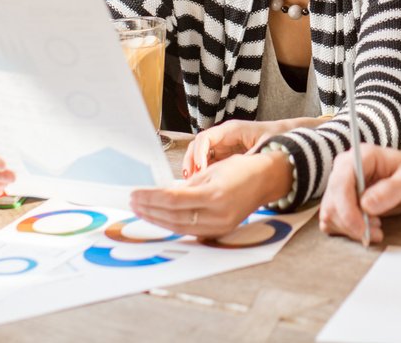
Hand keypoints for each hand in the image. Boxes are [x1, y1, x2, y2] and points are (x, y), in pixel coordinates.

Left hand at [130, 151, 291, 238]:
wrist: (267, 179)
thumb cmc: (242, 169)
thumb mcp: (212, 170)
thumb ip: (187, 184)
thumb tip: (162, 193)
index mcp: (214, 194)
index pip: (172, 199)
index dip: (150, 197)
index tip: (135, 193)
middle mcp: (217, 213)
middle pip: (173, 216)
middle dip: (149, 209)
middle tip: (133, 202)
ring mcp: (220, 225)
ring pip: (179, 227)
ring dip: (157, 219)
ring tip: (141, 211)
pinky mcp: (220, 231)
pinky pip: (191, 230)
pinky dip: (173, 224)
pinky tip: (161, 218)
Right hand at [182, 120, 281, 177]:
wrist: (285, 136)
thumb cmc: (276, 137)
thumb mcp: (264, 147)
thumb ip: (250, 158)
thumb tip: (236, 174)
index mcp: (231, 130)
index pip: (205, 138)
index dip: (199, 153)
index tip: (200, 169)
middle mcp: (223, 137)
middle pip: (197, 146)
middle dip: (191, 162)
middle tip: (192, 181)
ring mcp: (222, 147)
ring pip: (199, 156)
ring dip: (195, 170)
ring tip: (194, 186)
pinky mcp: (224, 157)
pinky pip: (208, 164)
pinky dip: (203, 175)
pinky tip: (204, 188)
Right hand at [318, 144, 400, 244]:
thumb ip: (390, 190)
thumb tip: (366, 205)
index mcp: (361, 157)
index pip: (340, 183)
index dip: (346, 209)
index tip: (362, 229)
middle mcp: (345, 168)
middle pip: (332, 202)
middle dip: (351, 223)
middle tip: (377, 231)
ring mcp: (340, 184)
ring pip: (330, 214)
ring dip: (350, 228)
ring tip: (376, 226)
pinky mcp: (339, 199)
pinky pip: (332, 220)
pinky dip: (347, 230)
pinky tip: (367, 226)